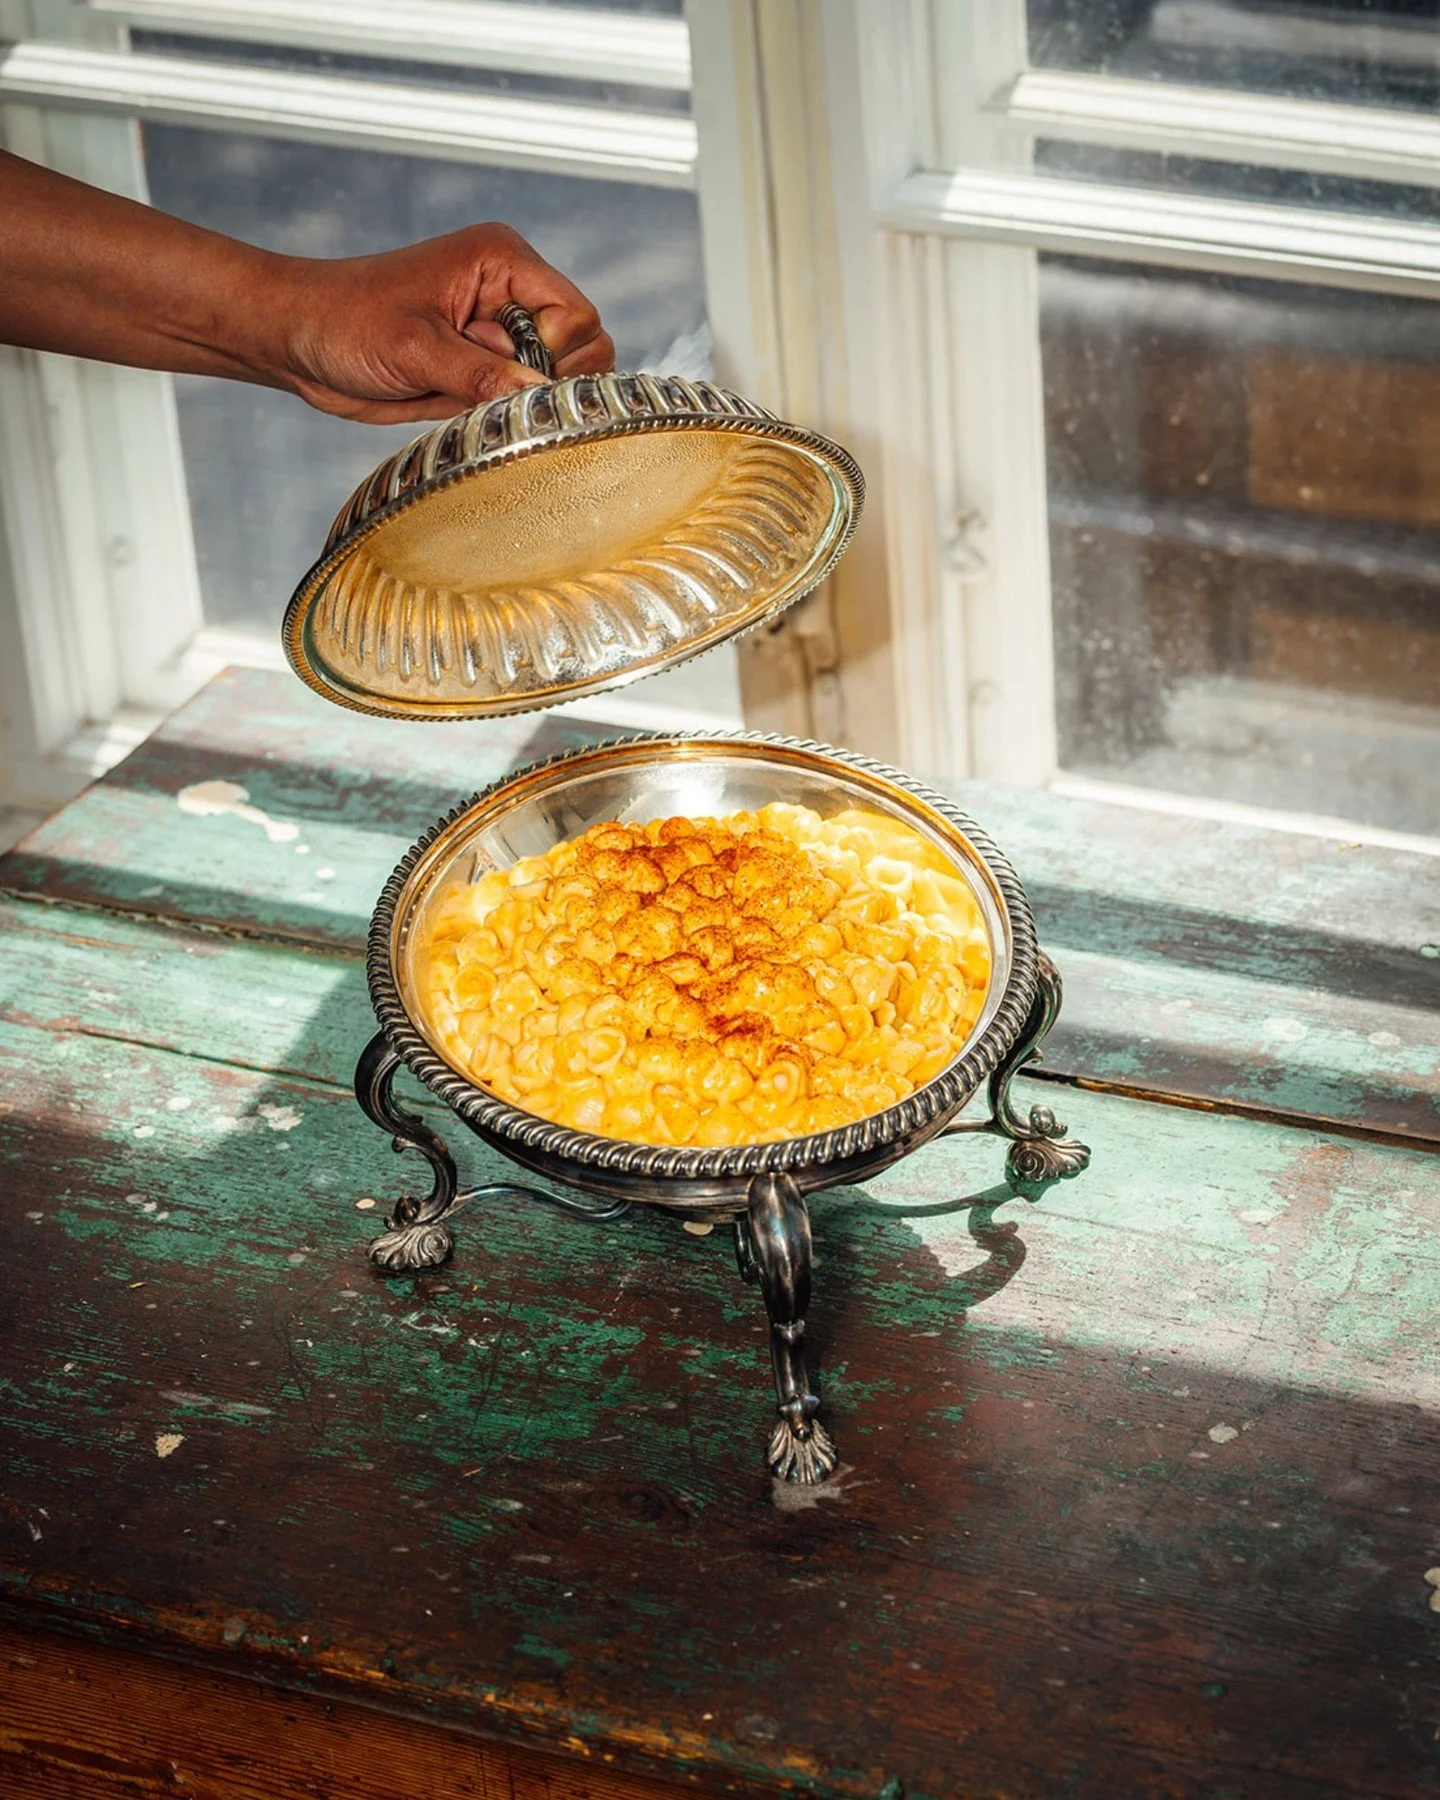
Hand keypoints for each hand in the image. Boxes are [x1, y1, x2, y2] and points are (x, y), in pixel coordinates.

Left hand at [275, 222, 615, 424]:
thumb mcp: (416, 349)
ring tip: (463, 394)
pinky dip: (500, 416)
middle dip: (545, 380)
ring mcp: (496, 334)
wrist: (299, 339)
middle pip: (580, 348)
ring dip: (518, 402)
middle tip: (489, 388)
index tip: (514, 374)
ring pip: (551, 381)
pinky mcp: (481, 368)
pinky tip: (457, 406)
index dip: (559, 353)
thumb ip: (482, 376)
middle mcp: (508, 293)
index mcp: (502, 261)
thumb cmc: (346, 320)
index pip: (578, 315)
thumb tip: (540, 397)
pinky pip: (517, 401)